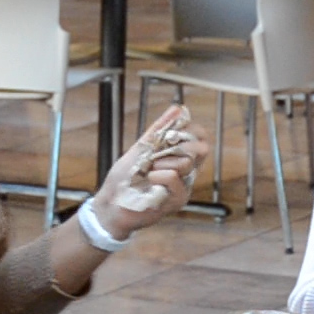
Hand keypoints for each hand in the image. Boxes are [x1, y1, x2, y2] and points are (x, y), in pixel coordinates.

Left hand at [91, 103, 208, 237]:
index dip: (191, 130)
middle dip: (178, 144)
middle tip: (158, 152)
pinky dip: (156, 174)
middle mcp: (187, 172)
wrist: (111, 204)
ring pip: (186, 162)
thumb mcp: (141, 148)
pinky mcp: (178, 200)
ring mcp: (184, 187)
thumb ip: (159, 129)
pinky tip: (148, 180)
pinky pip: (173, 177)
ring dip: (162, 161)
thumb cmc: (125, 178)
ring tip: (148, 169)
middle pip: (201, 149)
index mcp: (180, 157)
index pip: (201, 138)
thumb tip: (178, 108)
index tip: (171, 132)